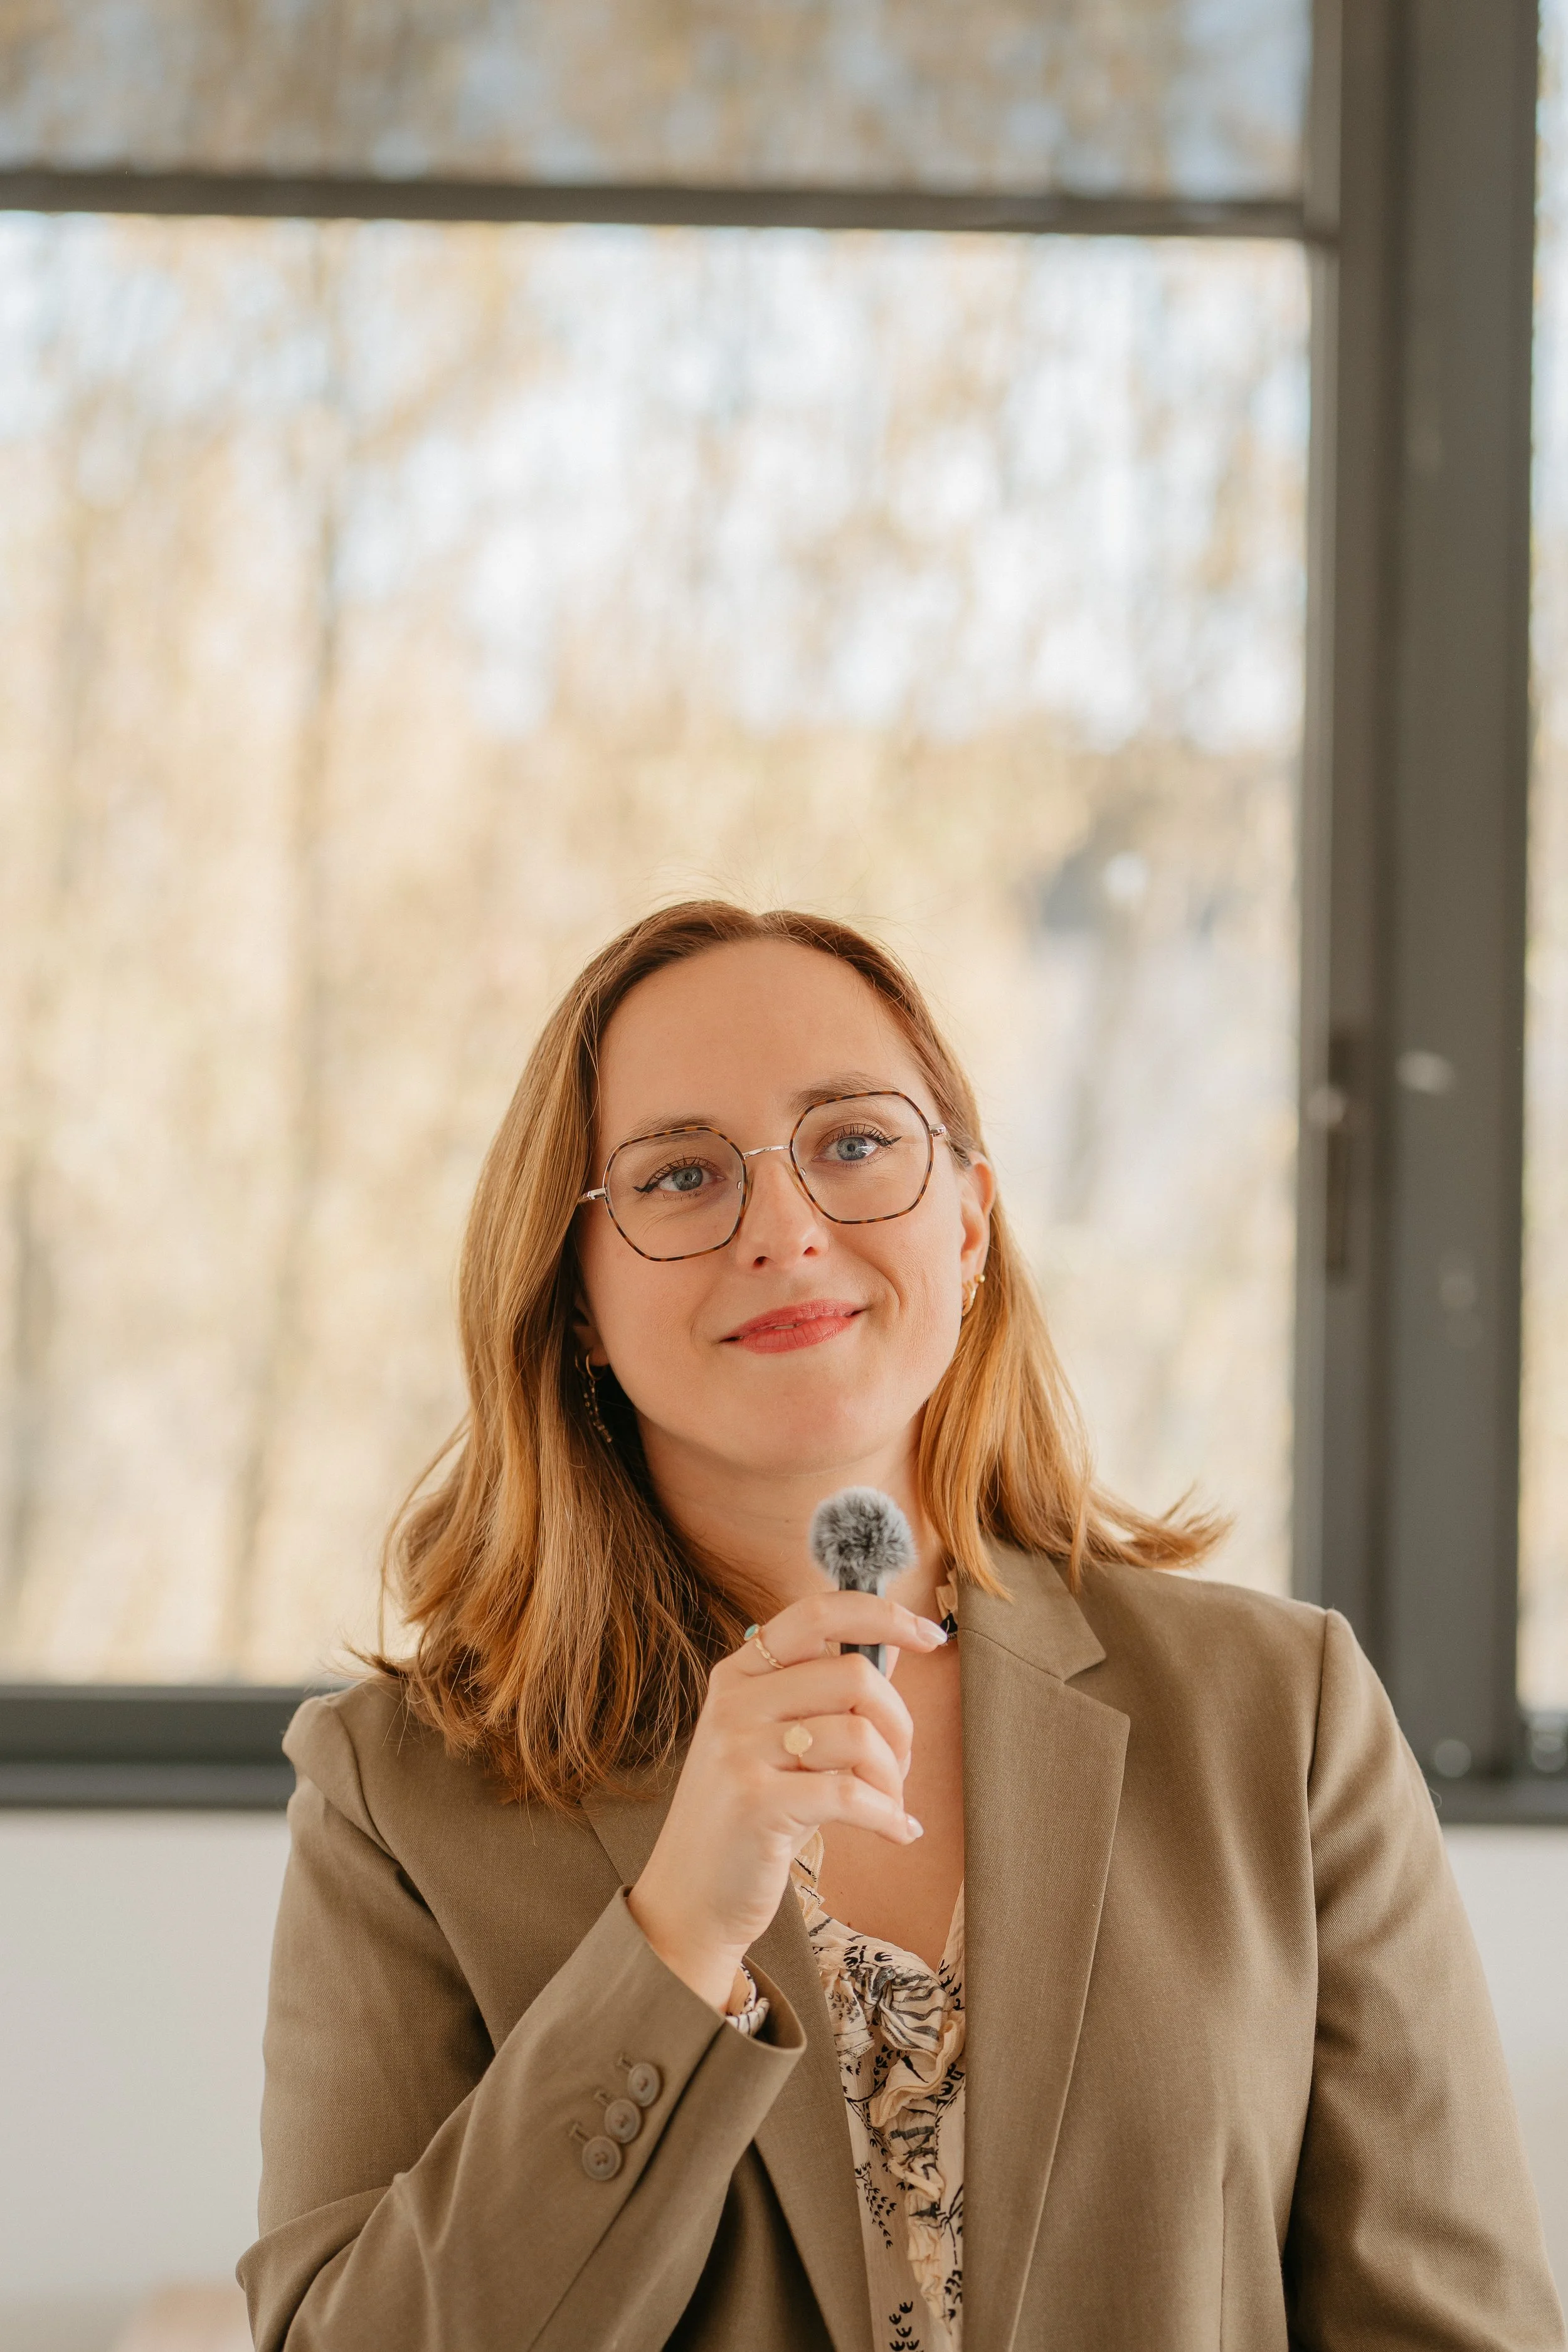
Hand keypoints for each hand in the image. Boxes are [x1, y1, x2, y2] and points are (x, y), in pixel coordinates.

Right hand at [627, 1590, 946, 2012]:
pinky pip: (850, 1794)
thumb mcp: (778, 1746)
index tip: (930, 1636)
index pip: (816, 1613)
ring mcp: (739, 1751)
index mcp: (738, 1675)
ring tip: (890, 1804)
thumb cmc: (747, 1820)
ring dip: (893, 1776)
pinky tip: (898, 1831)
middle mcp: (733, 1703)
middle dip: (899, 1722)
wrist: (689, 1901)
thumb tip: (894, 1647)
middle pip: (853, 1674)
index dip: (882, 1615)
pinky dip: (888, 1815)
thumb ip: (826, 1697)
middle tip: (901, 1765)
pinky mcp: (755, 1803)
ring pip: (858, 1734)